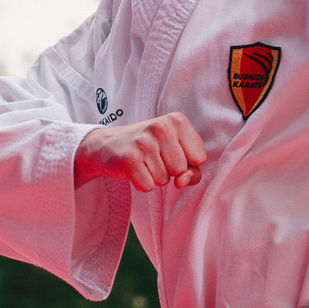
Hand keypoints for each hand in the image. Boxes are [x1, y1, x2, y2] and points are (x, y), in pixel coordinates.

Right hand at [76, 112, 207, 191]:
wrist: (108, 144)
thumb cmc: (148, 147)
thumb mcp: (175, 149)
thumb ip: (192, 168)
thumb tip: (182, 182)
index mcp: (178, 120)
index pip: (199, 157)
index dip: (187, 162)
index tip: (171, 153)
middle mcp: (161, 127)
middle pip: (181, 170)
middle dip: (169, 170)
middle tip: (154, 157)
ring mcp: (144, 143)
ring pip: (164, 180)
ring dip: (154, 177)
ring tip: (143, 162)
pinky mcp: (130, 159)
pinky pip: (148, 187)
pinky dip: (141, 183)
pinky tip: (134, 170)